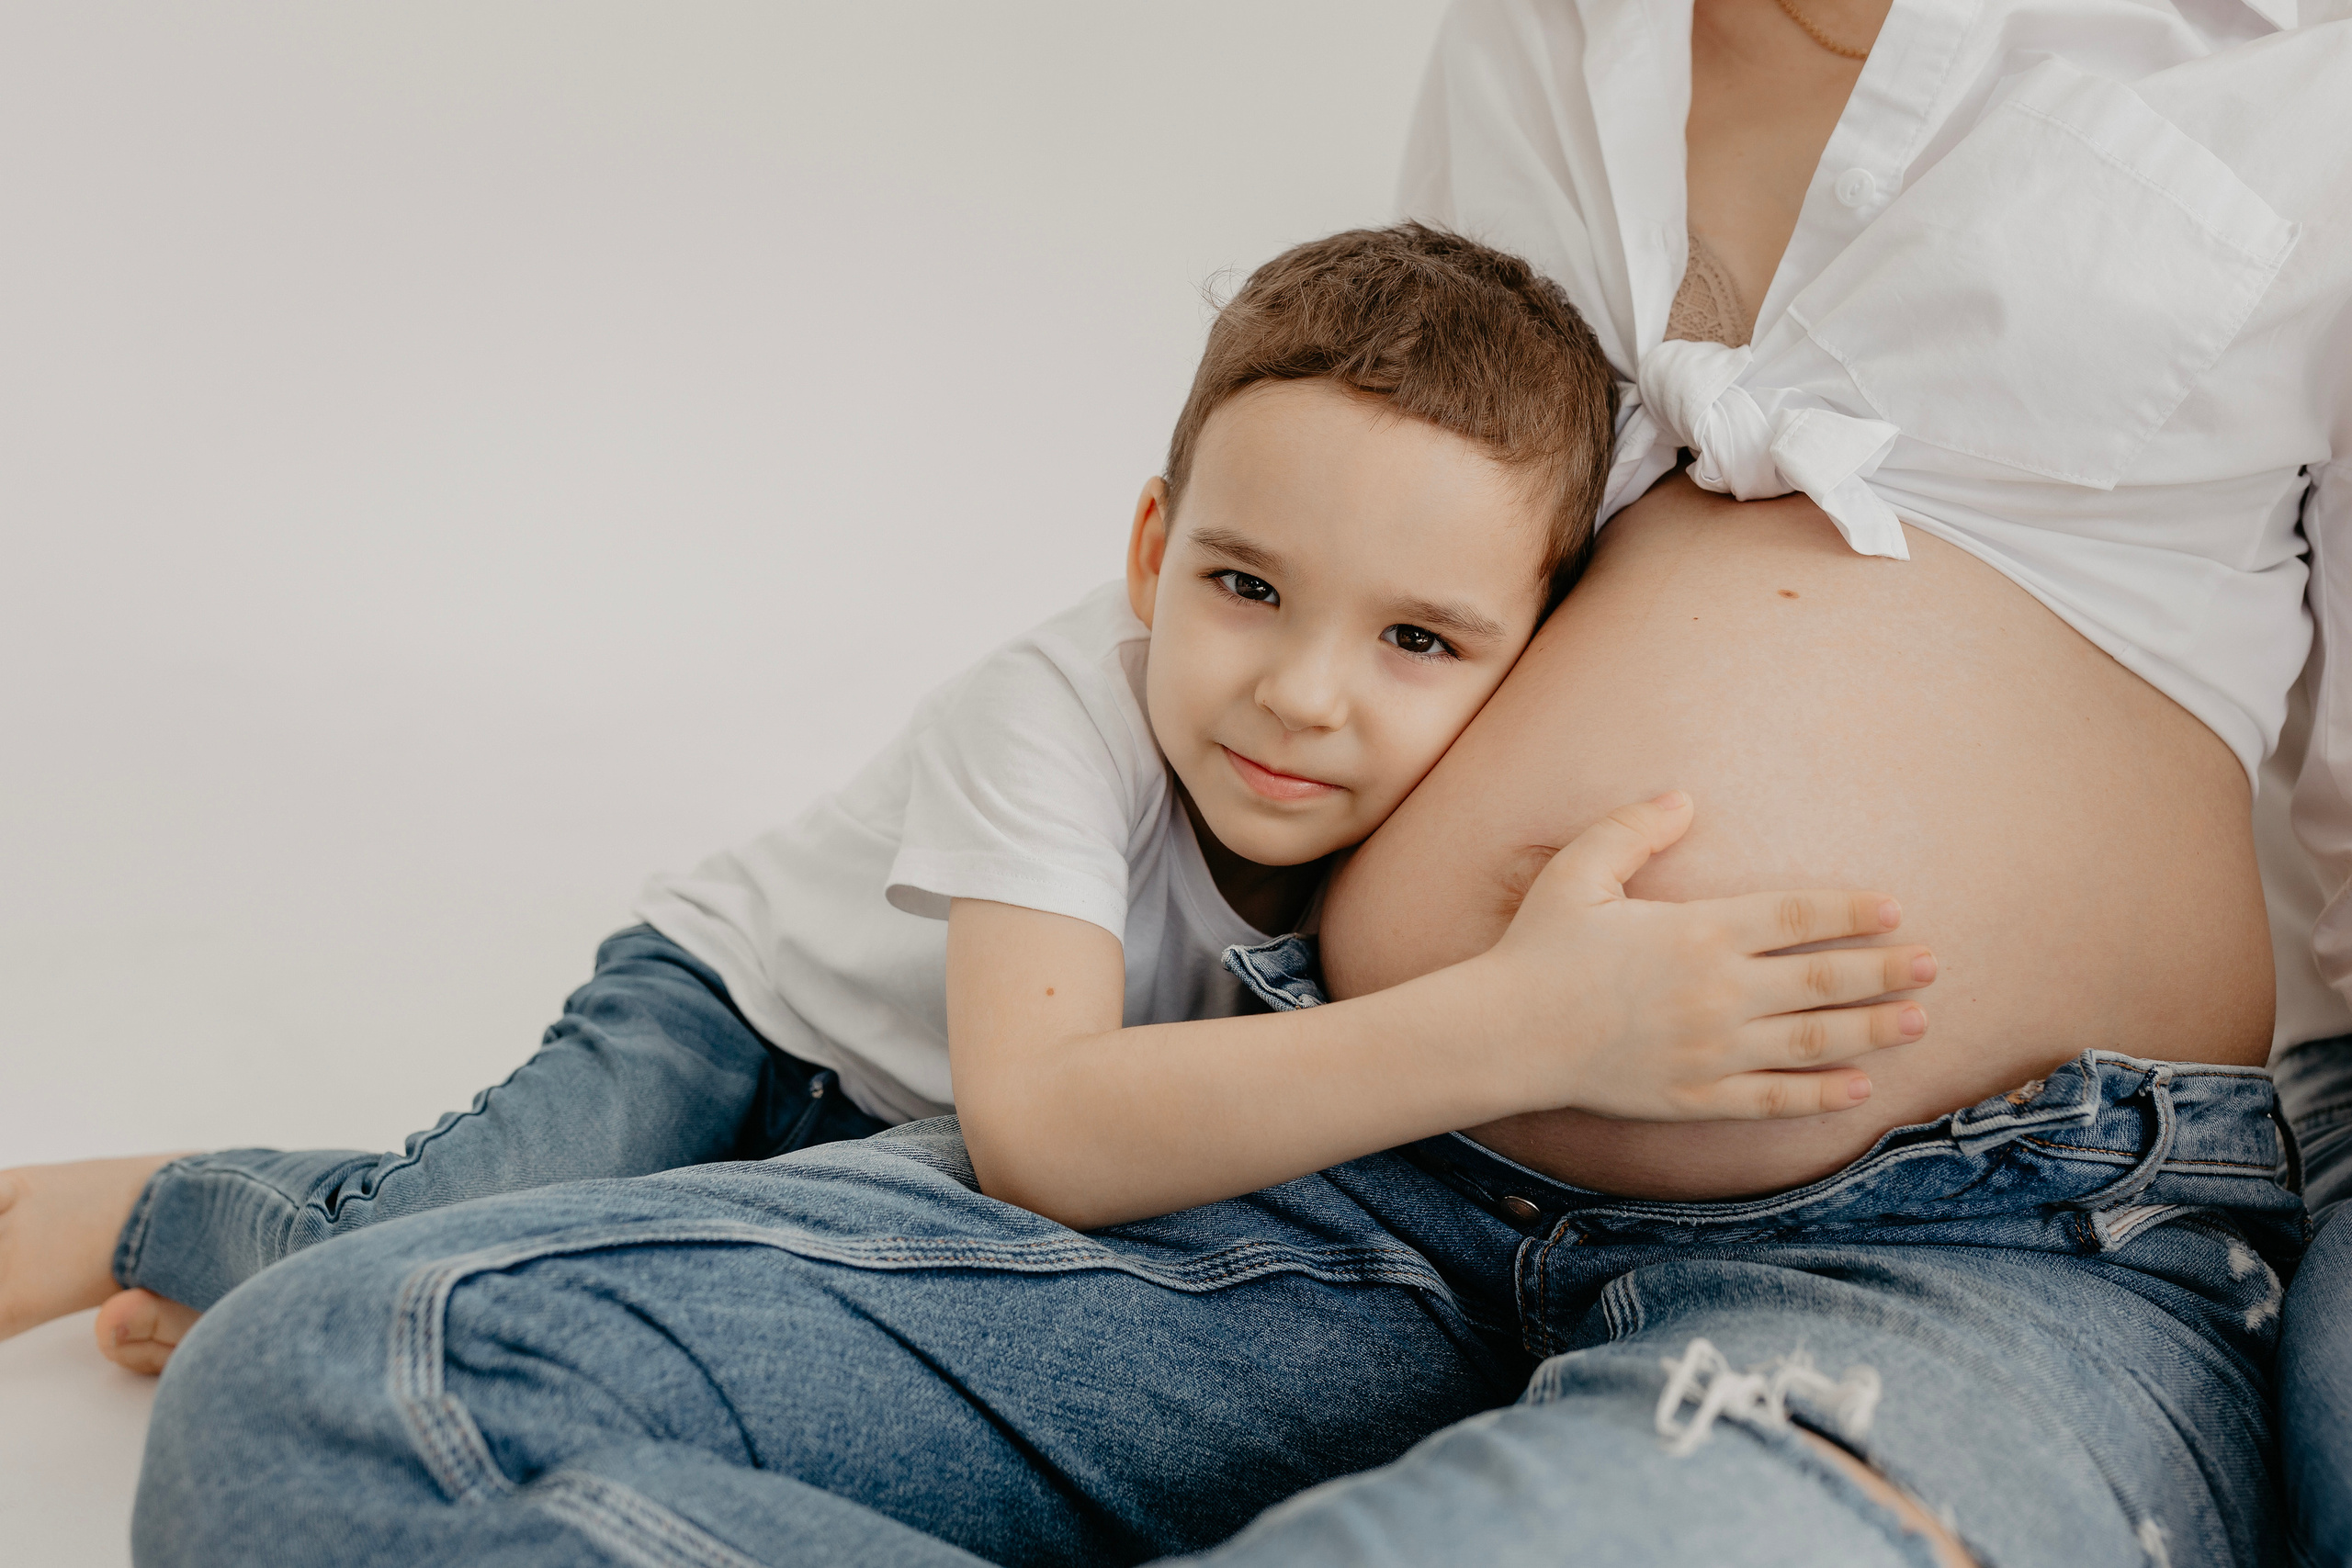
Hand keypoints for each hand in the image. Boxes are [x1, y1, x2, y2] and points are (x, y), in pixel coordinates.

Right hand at [1471, 791, 1932, 1119]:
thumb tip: (1685, 798)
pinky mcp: (1696, 1097)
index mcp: (1696, 932)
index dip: (1849, 910)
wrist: (1506, 1035)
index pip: (1794, 916)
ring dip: (1872, 1029)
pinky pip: (1774, 1099)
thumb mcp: (1576, 872)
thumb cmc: (1537, 949)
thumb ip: (1632, 830)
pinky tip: (1861, 1087)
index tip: (1893, 908)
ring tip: (1920, 1020)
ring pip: (1813, 1041)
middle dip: (1884, 969)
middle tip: (1933, 963)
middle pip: (1821, 979)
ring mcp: (1711, 1050)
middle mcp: (1716, 992)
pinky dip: (1822, 1095)